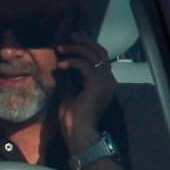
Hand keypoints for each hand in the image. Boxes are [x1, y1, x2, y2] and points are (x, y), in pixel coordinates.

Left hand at [52, 34, 115, 151]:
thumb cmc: (73, 119)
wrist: (78, 133)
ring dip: (76, 49)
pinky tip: (61, 65)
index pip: (100, 58)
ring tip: (61, 48)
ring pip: (93, 55)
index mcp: (104, 83)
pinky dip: (72, 61)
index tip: (72, 42)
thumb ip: (71, 79)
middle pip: (100, 52)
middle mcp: (108, 80)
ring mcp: (104, 82)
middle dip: (84, 42)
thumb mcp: (70, 93)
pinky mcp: (96, 84)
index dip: (87, 47)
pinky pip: (85, 65)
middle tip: (70, 36)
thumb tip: (62, 67)